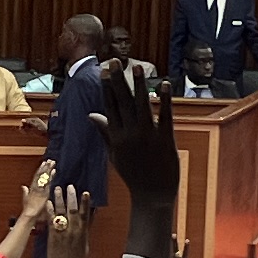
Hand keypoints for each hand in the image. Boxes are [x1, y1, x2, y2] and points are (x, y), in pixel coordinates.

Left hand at [37, 183, 92, 257]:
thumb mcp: (85, 246)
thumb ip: (85, 232)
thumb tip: (88, 221)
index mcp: (83, 234)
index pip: (85, 214)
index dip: (85, 203)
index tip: (86, 192)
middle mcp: (73, 231)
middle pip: (73, 210)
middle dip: (71, 197)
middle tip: (70, 186)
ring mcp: (62, 232)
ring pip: (61, 212)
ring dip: (59, 199)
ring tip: (58, 189)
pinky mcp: (52, 235)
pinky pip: (51, 219)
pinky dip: (49, 210)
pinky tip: (48, 202)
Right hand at [101, 60, 182, 211]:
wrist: (152, 196)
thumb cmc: (134, 175)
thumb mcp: (115, 155)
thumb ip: (105, 133)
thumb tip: (91, 115)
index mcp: (116, 137)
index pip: (109, 107)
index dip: (107, 87)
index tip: (104, 70)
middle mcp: (129, 134)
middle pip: (122, 102)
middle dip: (118, 80)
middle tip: (114, 61)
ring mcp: (148, 136)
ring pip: (141, 106)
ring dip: (139, 85)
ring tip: (137, 66)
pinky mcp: (165, 140)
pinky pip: (165, 116)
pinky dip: (164, 99)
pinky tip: (164, 84)